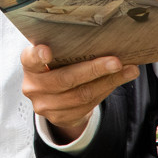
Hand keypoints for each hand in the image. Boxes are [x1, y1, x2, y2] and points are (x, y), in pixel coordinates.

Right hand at [20, 45, 136, 141]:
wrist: (52, 96)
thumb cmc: (57, 66)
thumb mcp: (55, 56)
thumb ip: (67, 49)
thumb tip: (103, 39)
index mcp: (30, 65)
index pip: (31, 59)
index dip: (38, 55)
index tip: (47, 51)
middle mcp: (33, 86)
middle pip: (66, 79)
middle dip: (94, 70)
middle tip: (116, 62)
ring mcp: (45, 105)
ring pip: (82, 95)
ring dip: (108, 81)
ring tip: (128, 70)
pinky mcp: (60, 118)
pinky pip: (88, 106)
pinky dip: (106, 90)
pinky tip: (119, 80)